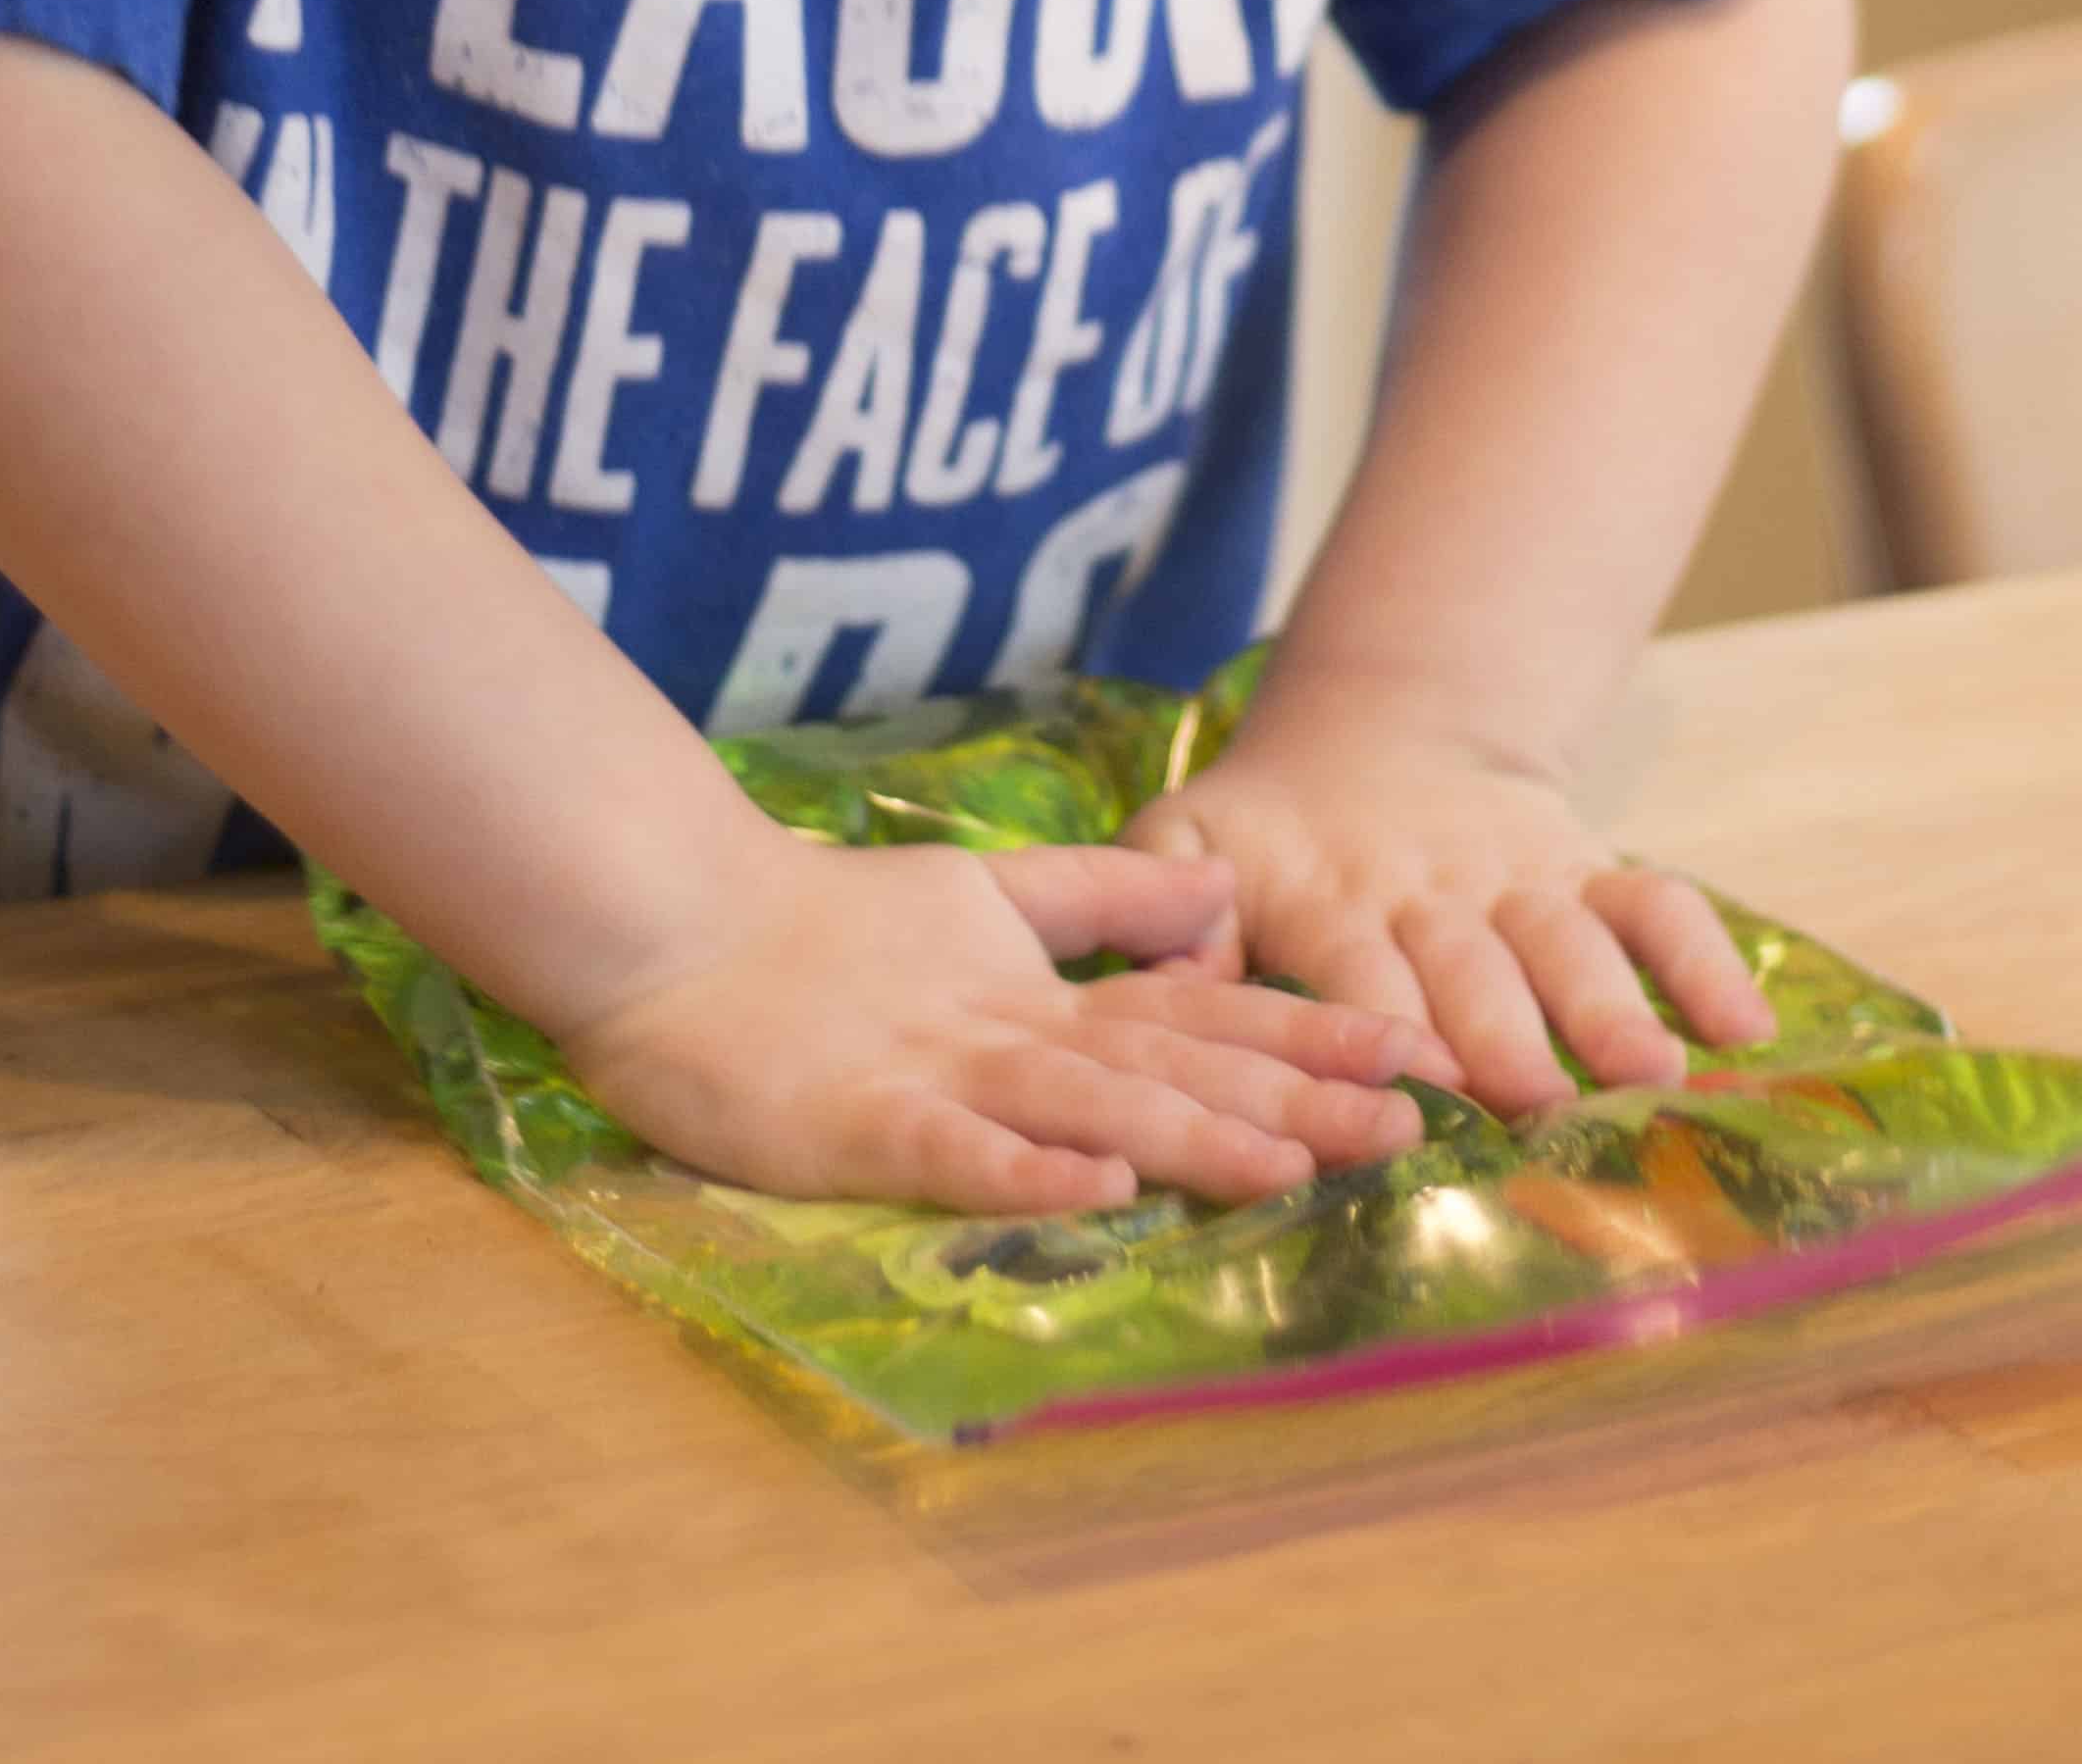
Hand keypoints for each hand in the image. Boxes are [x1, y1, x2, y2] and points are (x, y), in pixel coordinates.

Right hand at [543, 823, 1430, 1213]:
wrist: (670, 918)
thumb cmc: (820, 923)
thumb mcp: (980, 893)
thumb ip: (1092, 900)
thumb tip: (1213, 894)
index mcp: (1041, 987)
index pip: (1195, 1012)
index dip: (1304, 1032)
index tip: (1411, 1054)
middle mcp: (1014, 1027)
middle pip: (1172, 1062)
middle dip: (1294, 1093)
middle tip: (1410, 1123)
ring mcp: (941, 1070)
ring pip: (1088, 1102)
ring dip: (1193, 1133)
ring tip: (1293, 1165)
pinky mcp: (861, 1116)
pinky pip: (954, 1148)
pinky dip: (1029, 1168)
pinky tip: (1101, 1188)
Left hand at [1129, 686, 1773, 1119]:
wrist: (1370, 739)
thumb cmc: (1261, 834)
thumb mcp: (1189, 841)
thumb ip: (1165, 900)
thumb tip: (1166, 963)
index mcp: (1329, 894)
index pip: (1363, 965)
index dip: (1390, 1018)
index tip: (1417, 1078)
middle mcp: (1435, 893)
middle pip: (1476, 966)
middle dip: (1506, 1034)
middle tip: (1540, 1101)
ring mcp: (1521, 884)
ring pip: (1570, 941)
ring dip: (1609, 1007)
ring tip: (1649, 1074)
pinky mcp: (1586, 876)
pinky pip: (1655, 906)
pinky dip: (1703, 960)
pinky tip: (1746, 1031)